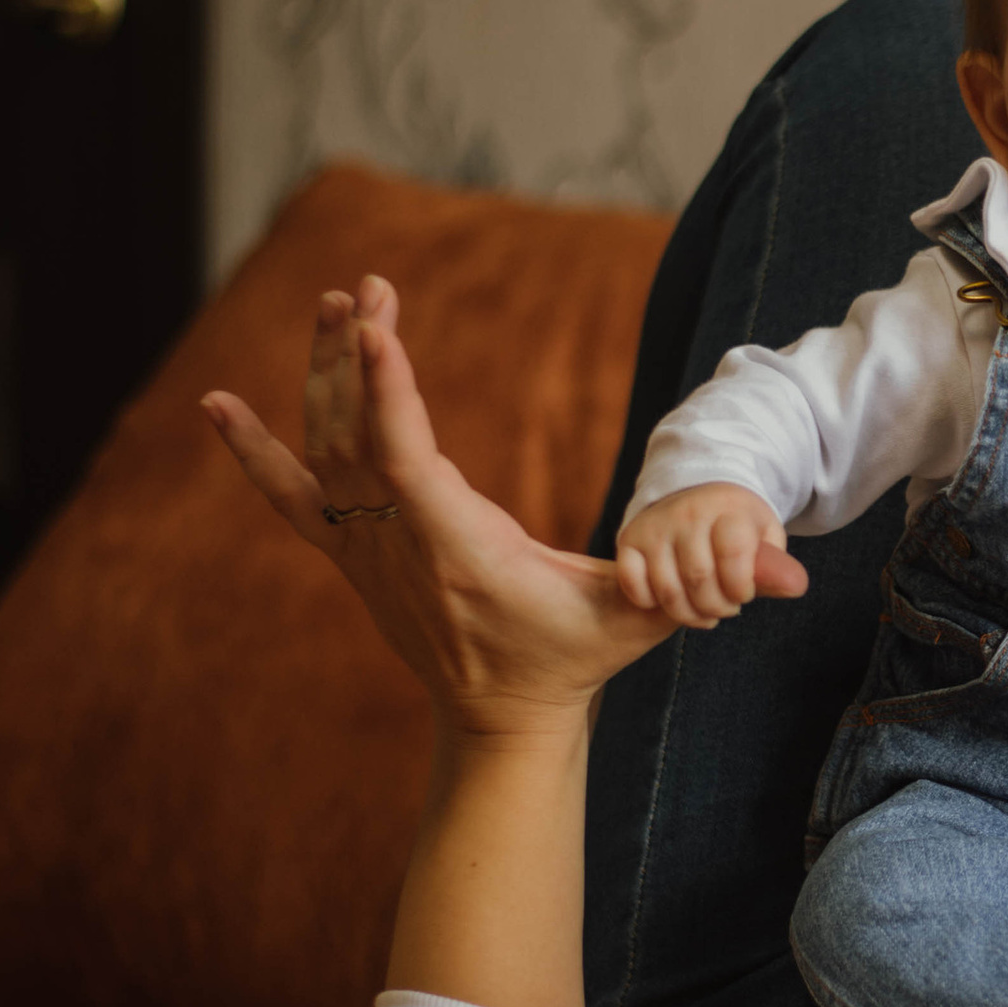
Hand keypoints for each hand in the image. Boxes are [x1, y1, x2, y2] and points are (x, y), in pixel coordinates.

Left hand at [202, 276, 674, 732]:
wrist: (501, 721)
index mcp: (462, 555)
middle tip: (368, 284)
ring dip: (324, 374)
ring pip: (326, 451)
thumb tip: (791, 574)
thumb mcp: (636, 621)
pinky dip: (251, 452)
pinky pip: (292, 496)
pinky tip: (215, 404)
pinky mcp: (354, 556)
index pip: (407, 463)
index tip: (375, 323)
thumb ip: (699, 589)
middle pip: (357, 439)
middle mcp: (401, 550)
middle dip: (357, 357)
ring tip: (332, 299)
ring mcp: (368, 554)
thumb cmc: (574, 660)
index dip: (387, 391)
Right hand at [614, 480, 807, 625]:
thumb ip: (775, 565)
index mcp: (728, 509)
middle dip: (717, 607)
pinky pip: (632, 583)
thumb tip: (795, 588)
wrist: (694, 492)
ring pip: (667, 589)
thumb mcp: (763, 535)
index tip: (743, 593)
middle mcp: (687, 514)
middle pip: (699, 579)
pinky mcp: (628, 539)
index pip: (734, 555)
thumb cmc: (735, 524)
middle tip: (724, 607)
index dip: (741, 587)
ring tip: (703, 611)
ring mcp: (654, 526)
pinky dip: (649, 601)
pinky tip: (668, 599)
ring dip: (688, 614)